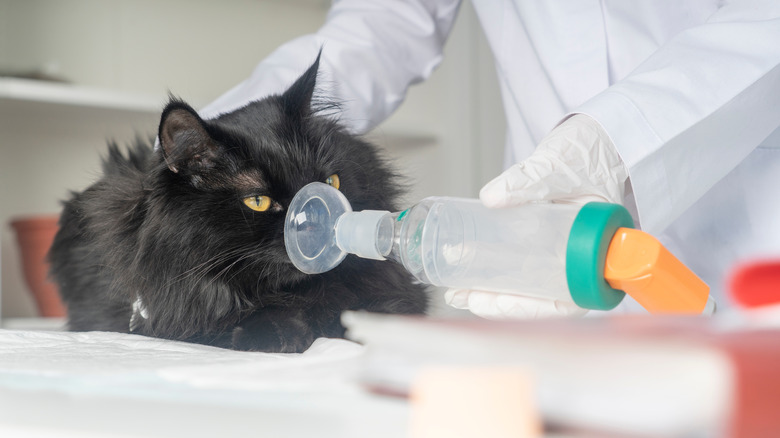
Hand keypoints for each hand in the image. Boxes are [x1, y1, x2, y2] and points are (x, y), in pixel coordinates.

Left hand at [446, 114, 628, 318]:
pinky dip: (495, 270)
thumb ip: (529, 179)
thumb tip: (491, 197)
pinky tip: (467, 272)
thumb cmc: (591, 152)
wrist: (596, 138)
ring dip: (492, 291)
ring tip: (456, 291)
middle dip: (500, 303)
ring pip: (528, 284)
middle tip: (462, 297)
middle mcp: (581, 259)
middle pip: (542, 297)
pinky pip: (520, 264)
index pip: (569, 298)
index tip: (501, 303)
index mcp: (598, 250)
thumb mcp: (560, 165)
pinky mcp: (543, 239)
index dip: (534, 308)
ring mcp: (561, 251)